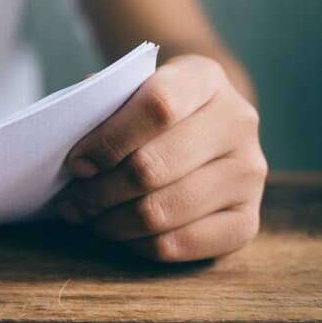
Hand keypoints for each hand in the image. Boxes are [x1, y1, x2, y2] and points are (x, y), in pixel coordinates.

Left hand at [56, 55, 266, 261]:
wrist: (203, 126)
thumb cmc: (148, 110)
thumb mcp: (129, 90)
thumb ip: (101, 106)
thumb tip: (72, 143)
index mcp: (204, 78)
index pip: (157, 107)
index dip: (108, 140)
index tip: (77, 162)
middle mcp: (238, 122)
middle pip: (152, 167)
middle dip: (98, 190)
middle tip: (72, 199)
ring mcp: (249, 173)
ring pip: (161, 211)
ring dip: (111, 221)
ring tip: (87, 215)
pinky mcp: (249, 220)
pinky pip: (179, 244)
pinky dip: (138, 244)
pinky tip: (120, 231)